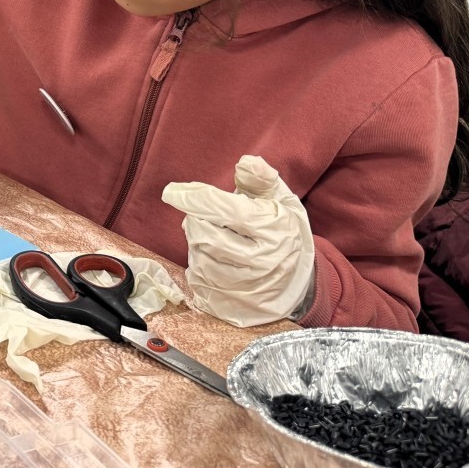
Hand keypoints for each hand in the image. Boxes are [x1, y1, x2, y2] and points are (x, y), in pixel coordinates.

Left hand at [161, 155, 315, 326]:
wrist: (296, 286)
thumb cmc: (282, 235)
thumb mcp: (282, 203)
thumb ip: (262, 180)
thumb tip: (245, 162)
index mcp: (275, 232)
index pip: (226, 210)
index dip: (195, 197)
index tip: (173, 191)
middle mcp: (260, 263)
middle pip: (204, 232)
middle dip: (197, 218)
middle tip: (209, 216)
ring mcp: (243, 288)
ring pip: (196, 253)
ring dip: (197, 240)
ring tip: (217, 236)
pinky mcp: (227, 304)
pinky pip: (195, 275)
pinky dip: (198, 262)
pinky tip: (216, 259)